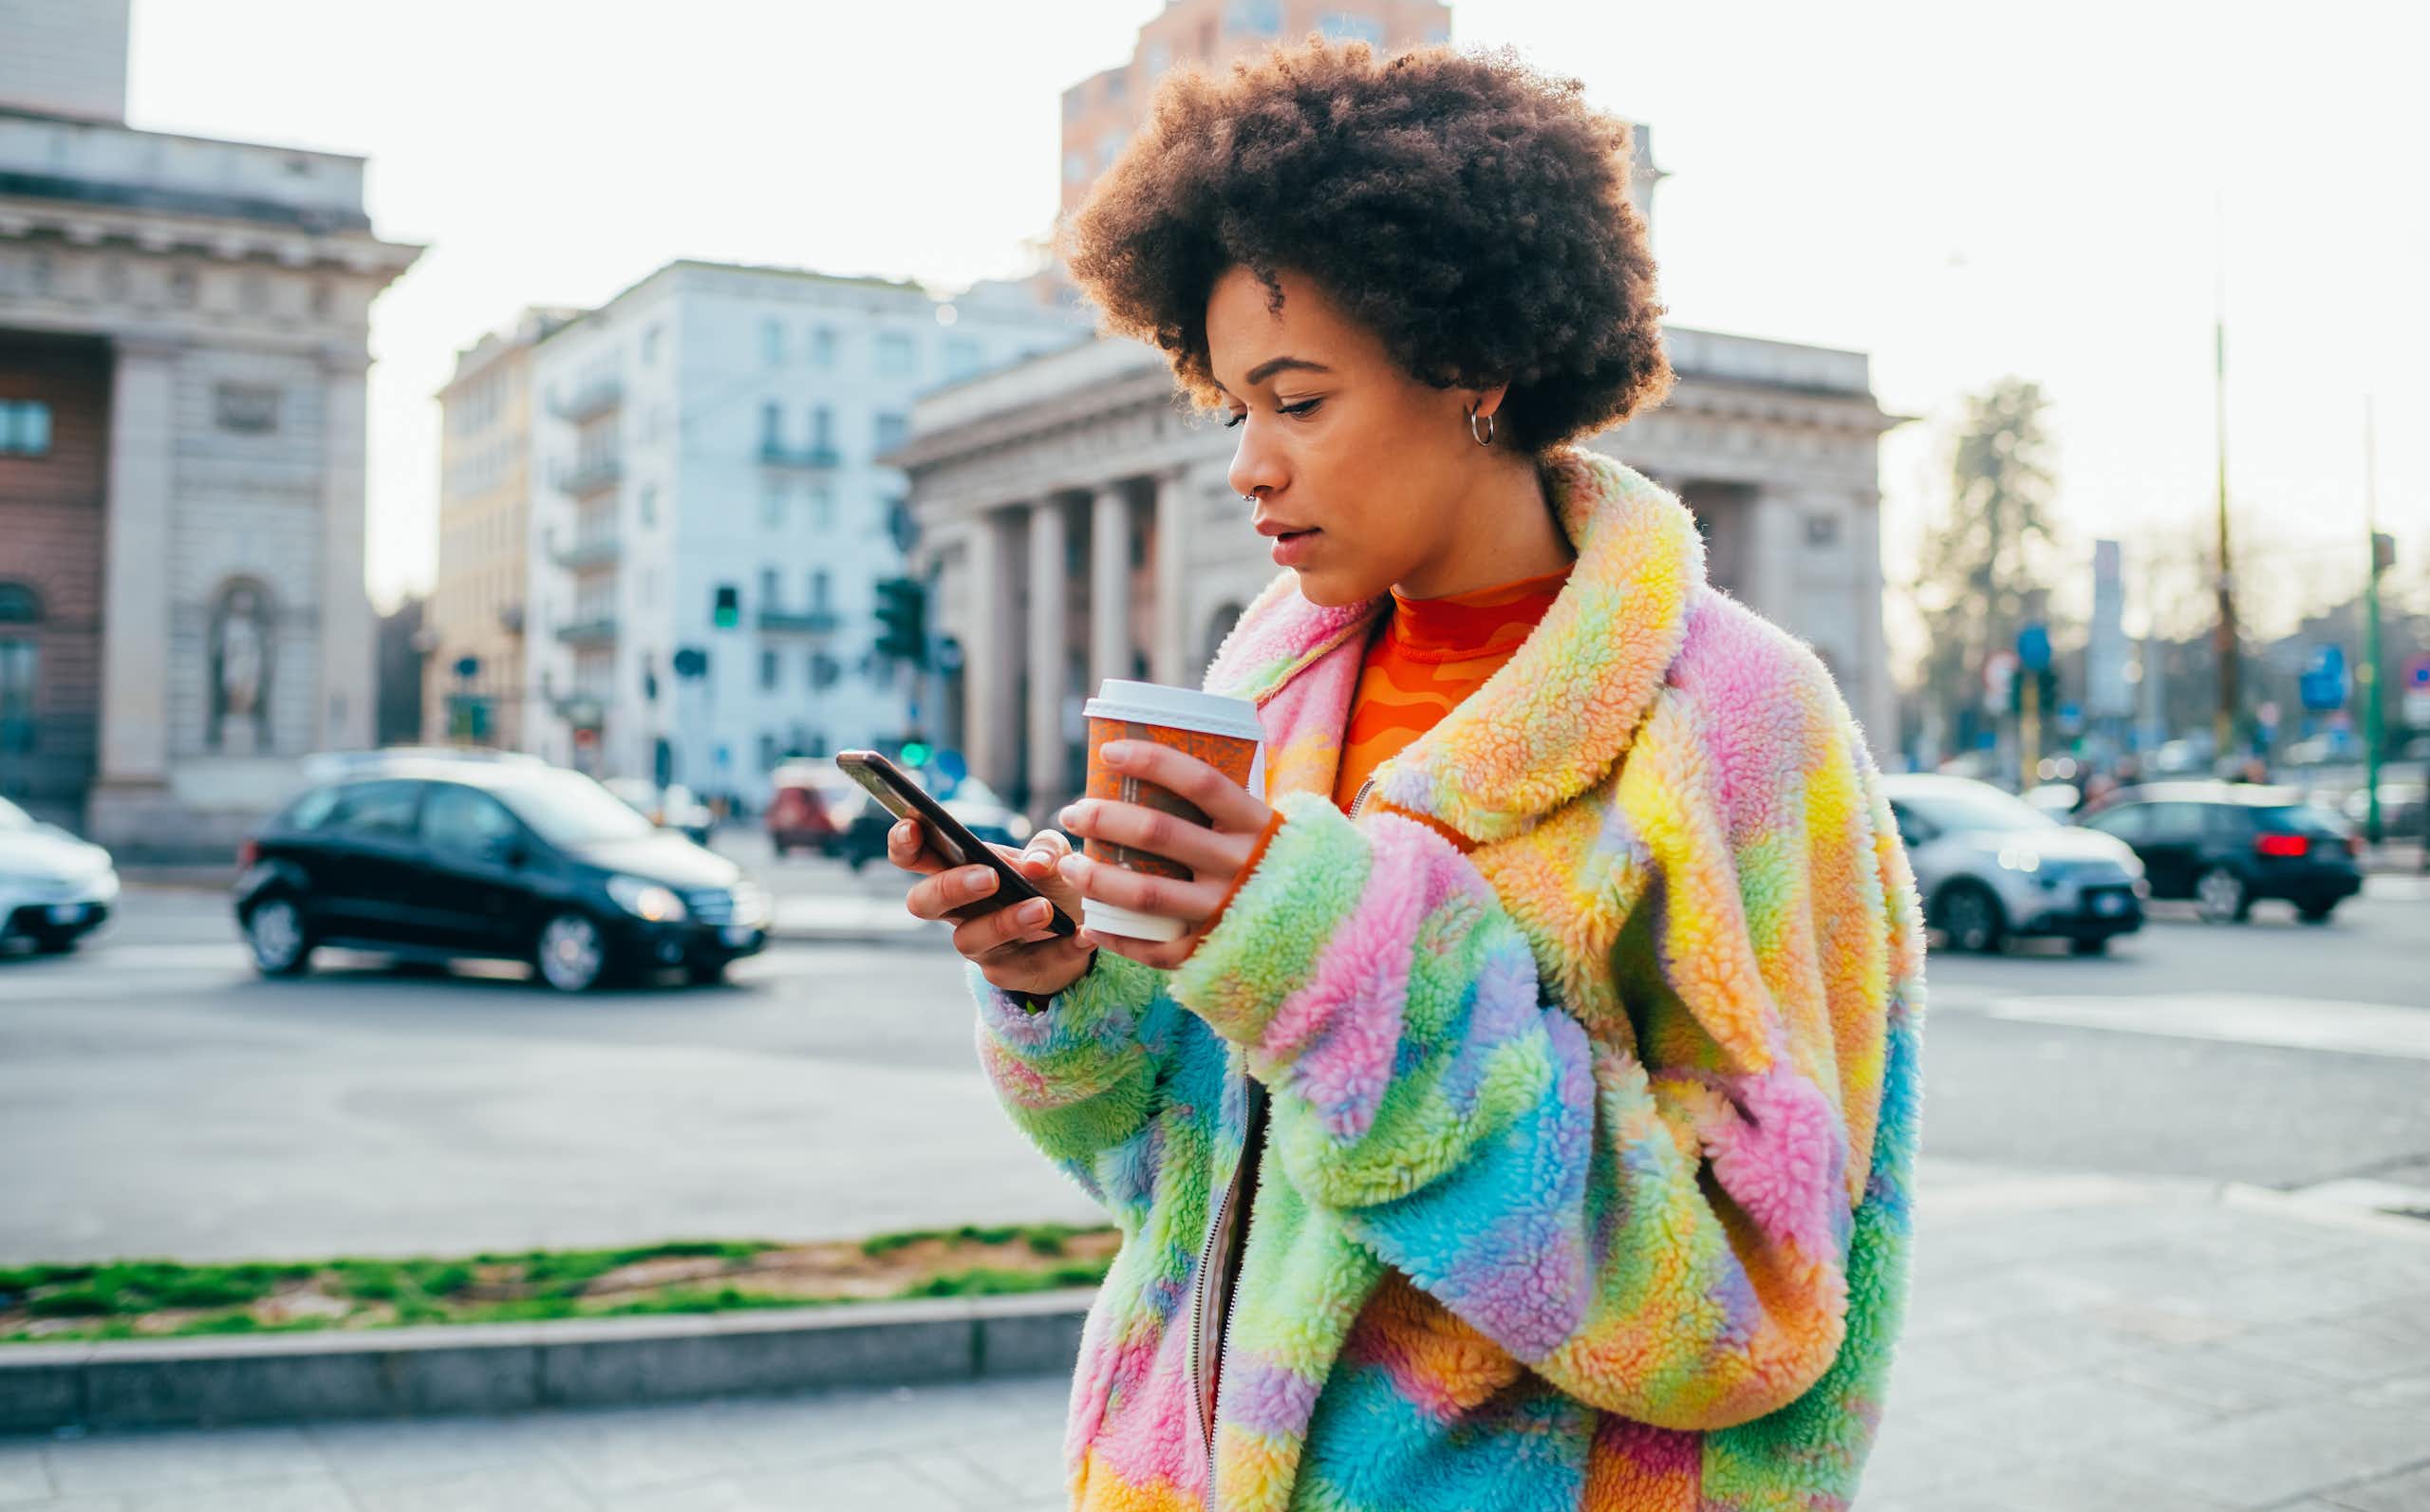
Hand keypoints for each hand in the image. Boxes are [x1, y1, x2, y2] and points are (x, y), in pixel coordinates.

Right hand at [888, 819, 1095, 998]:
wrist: (1079, 930)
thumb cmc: (1050, 883)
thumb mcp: (1055, 856)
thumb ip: (1048, 849)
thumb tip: (1035, 864)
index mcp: (958, 871)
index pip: (915, 857)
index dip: (904, 843)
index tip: (913, 827)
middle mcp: (957, 910)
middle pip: (923, 903)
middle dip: (950, 887)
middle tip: (990, 877)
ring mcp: (979, 945)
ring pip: (970, 939)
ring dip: (1007, 922)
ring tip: (1044, 908)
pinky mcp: (1008, 973)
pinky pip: (1028, 965)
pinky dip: (1060, 949)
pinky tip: (1083, 935)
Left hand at [1055, 739, 1275, 970]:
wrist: (1329, 933)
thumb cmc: (1280, 867)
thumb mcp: (1267, 829)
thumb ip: (1224, 809)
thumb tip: (1155, 770)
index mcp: (1257, 825)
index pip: (1200, 782)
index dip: (1152, 762)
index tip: (1109, 753)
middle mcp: (1242, 866)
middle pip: (1160, 834)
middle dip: (1104, 818)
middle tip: (1073, 813)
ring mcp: (1227, 912)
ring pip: (1147, 894)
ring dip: (1097, 879)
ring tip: (1069, 865)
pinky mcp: (1214, 952)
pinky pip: (1155, 947)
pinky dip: (1117, 937)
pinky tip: (1092, 924)